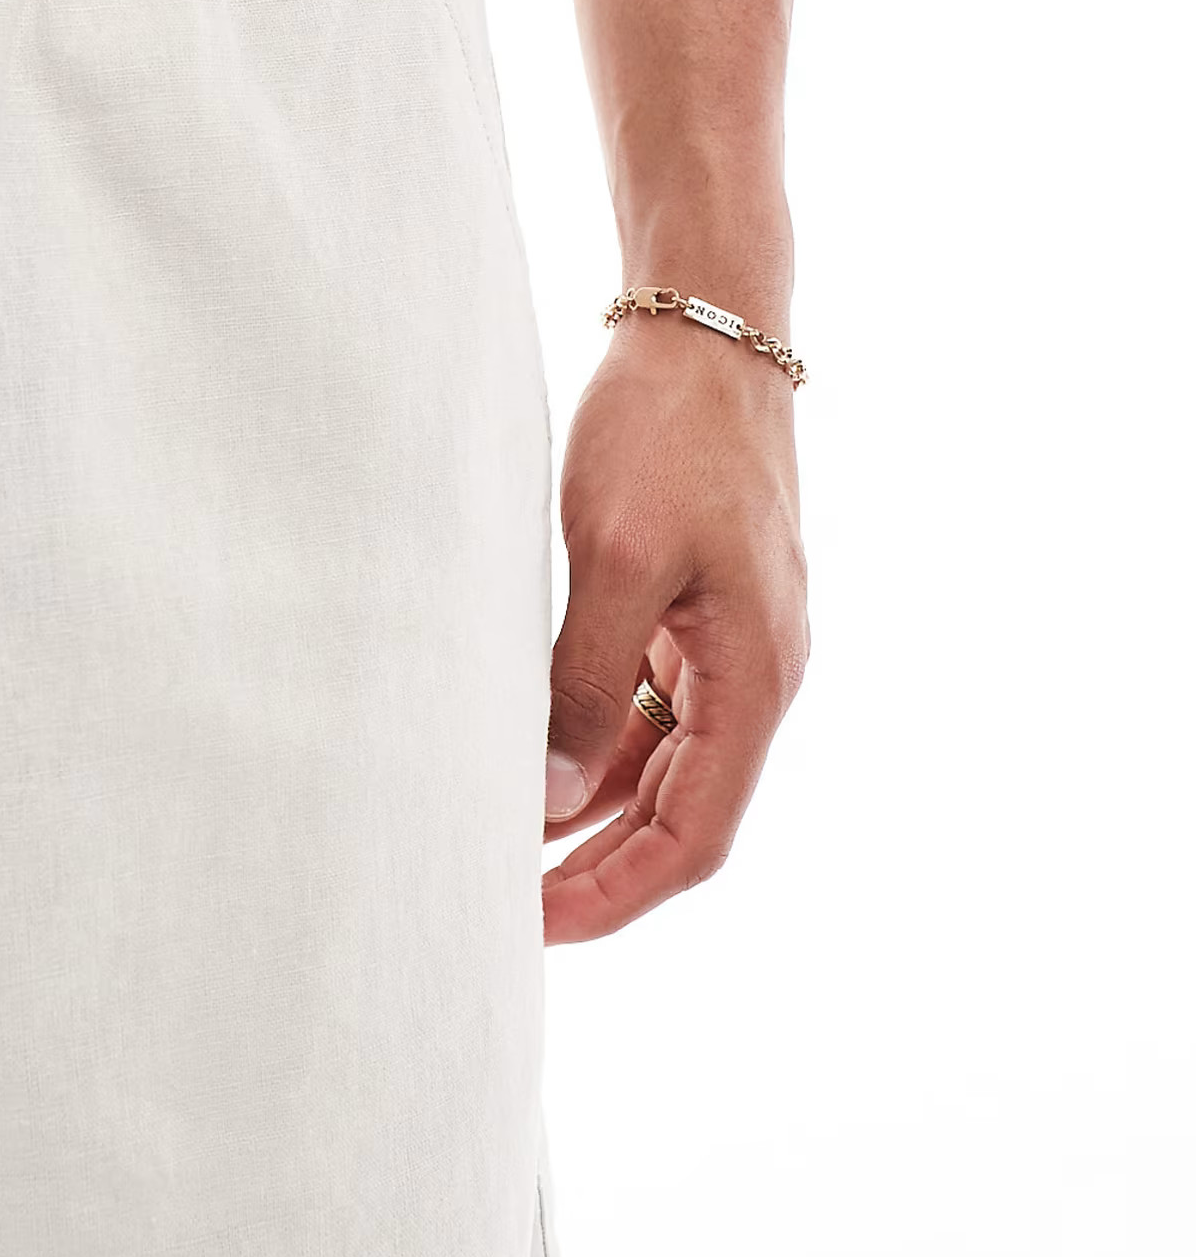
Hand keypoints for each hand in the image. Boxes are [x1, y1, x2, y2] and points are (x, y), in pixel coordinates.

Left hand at [540, 313, 807, 943]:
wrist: (705, 330)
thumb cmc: (666, 432)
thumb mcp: (613, 557)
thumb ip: (583, 682)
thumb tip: (549, 799)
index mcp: (756, 676)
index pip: (695, 835)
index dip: (617, 893)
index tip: (534, 927)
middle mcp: (753, 674)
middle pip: (680, 813)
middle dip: (596, 868)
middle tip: (499, 906)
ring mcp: (724, 641)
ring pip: (658, 762)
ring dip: (589, 809)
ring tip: (500, 844)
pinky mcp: (691, 606)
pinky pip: (644, 704)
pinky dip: (590, 741)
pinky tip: (525, 757)